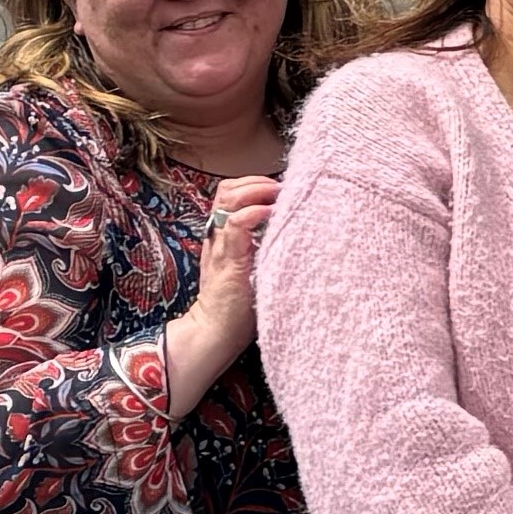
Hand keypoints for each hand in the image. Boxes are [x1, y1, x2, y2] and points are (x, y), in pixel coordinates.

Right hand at [165, 173, 278, 410]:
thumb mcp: (253, 268)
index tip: (280, 189)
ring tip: (277, 196)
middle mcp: (218, 235)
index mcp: (224, 236)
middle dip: (256, 181)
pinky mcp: (228, 259)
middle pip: (228, 189)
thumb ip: (263, 248)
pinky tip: (272, 213)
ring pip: (229, 198)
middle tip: (281, 189)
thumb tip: (295, 232)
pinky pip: (237, 224)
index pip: (231, 194)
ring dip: (256, 190)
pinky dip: (254, 212)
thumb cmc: (241, 305)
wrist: (216, 332)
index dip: (253, 184)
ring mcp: (221, 245)